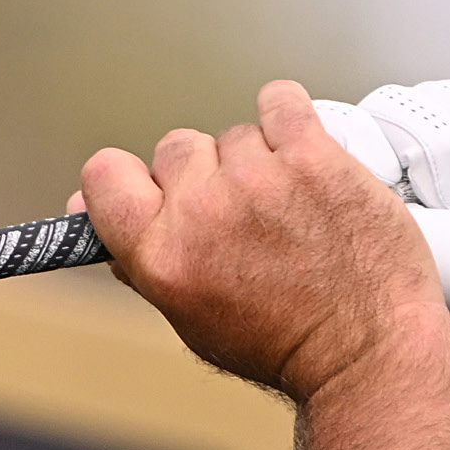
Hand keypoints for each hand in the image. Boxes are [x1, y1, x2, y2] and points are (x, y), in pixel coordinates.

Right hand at [77, 80, 449, 404]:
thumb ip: (138, 257)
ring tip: (288, 204)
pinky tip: (297, 147)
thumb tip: (85, 211)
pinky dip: (285, 115)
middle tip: (241, 212)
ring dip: (256, 158)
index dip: (123, 177)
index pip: (104, 176)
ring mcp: (258, 179)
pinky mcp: (312, 156)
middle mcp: (202, 211)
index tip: (149, 185)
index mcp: (160, 255)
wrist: (364, 348)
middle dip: (202, 172)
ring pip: (234, 134)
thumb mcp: (188, 315)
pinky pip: (280, 102)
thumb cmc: (280, 342)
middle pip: (176, 148)